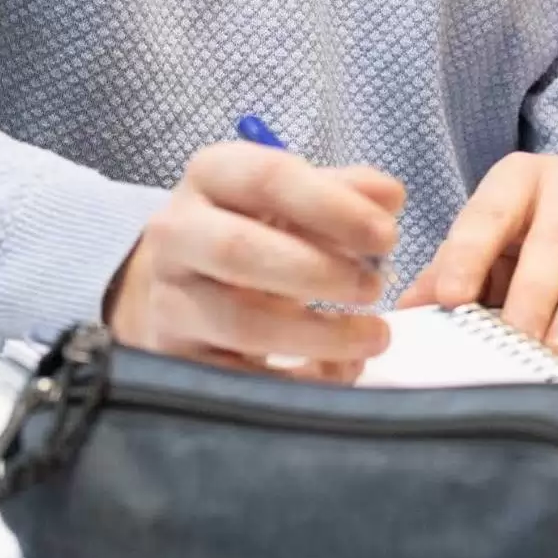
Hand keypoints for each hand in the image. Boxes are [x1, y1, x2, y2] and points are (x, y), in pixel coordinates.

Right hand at [107, 143, 404, 379]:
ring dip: (317, 334)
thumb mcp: (294, 196)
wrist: (183, 281)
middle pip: (239, 250)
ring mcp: (169, 300)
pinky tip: (338, 371)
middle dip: (318, 272)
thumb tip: (389, 198)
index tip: (387, 236)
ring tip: (373, 336)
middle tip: (376, 287)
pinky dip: (295, 383)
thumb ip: (345, 190)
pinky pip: (238, 378)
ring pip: (239, 322)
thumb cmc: (255, 225)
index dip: (333, 207)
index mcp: (211, 175)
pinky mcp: (177, 359)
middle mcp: (177, 234)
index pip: (268, 179)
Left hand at [398, 151, 557, 360]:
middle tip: (521, 339)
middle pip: (555, 235)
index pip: (490, 211)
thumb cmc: (553, 240)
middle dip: (535, 292)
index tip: (452, 298)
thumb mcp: (500, 250)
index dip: (469, 254)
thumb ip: (454, 275)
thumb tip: (406, 311)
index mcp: (523, 177)